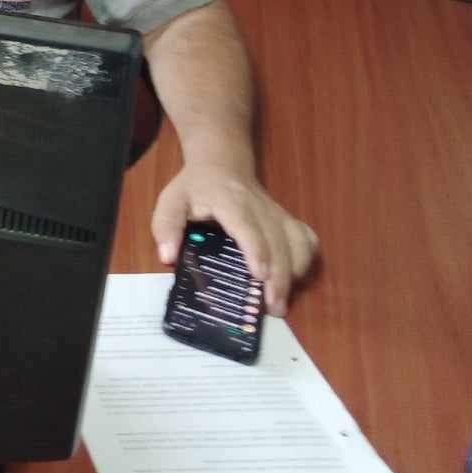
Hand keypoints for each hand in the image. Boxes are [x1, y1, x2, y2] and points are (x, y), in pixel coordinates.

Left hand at [151, 164, 317, 314]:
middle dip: (279, 277)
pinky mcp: (287, 220)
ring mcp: (277, 213)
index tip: (260, 277)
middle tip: (273, 308)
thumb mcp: (171, 201)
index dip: (257, 251)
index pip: (248, 227)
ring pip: (297, 242)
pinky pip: (306, 239)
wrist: (221, 165)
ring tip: (281, 301)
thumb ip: (165, 227)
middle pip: (277, 242)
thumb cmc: (194, 187)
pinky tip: (294, 277)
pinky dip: (305, 259)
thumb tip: (168, 257)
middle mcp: (260, 207)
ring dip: (294, 273)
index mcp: (230, 201)